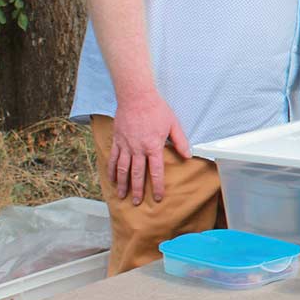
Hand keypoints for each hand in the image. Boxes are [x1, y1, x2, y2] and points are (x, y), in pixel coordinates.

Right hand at [110, 90, 188, 204]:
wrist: (136, 96)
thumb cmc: (157, 109)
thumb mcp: (173, 124)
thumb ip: (180, 141)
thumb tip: (188, 156)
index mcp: (153, 146)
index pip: (155, 171)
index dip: (156, 186)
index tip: (157, 197)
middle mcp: (138, 149)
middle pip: (137, 174)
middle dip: (137, 190)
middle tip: (137, 203)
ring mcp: (125, 145)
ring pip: (123, 169)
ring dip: (122, 184)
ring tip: (122, 196)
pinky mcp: (117, 140)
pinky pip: (113, 158)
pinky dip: (111, 170)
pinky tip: (111, 179)